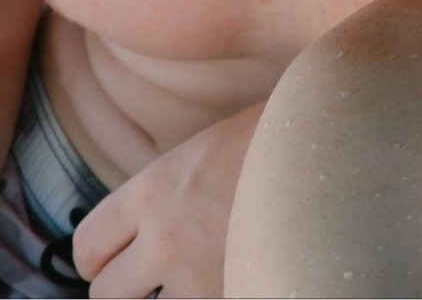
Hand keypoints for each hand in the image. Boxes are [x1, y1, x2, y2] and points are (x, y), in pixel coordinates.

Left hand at [74, 100, 263, 297]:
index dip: (96, 259)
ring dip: (172, 296)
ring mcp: (200, 275)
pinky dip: (216, 291)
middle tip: (148, 278)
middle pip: (106, 292)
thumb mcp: (201, 153)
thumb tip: (143, 226)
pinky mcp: (235, 291)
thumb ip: (162, 194)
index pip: (87, 246)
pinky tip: (233, 273)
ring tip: (199, 272)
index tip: (111, 261)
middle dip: (126, 287)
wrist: (334, 145)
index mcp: (151, 190)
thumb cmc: (275, 137)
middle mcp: (165, 237)